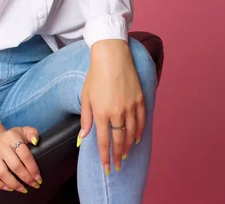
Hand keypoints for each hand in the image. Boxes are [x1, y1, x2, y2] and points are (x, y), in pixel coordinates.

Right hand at [0, 123, 42, 192]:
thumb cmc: (10, 137)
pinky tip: (8, 188)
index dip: (33, 169)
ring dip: (14, 184)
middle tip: (33, 185)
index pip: (25, 155)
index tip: (38, 178)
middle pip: (15, 166)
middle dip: (26, 178)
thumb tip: (35, 141)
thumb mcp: (22, 131)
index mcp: (11, 136)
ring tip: (22, 189)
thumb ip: (32, 133)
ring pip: (2, 173)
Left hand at [77, 39, 145, 173]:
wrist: (112, 56)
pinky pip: (142, 121)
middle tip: (117, 166)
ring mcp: (130, 106)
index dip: (105, 157)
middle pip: (119, 141)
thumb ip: (85, 119)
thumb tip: (83, 138)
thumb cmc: (96, 75)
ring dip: (128, 146)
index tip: (106, 167)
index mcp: (101, 113)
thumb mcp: (86, 96)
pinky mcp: (140, 99)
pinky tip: (137, 139)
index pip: (104, 142)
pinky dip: (140, 132)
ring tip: (125, 154)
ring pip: (132, 133)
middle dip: (118, 156)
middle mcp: (117, 112)